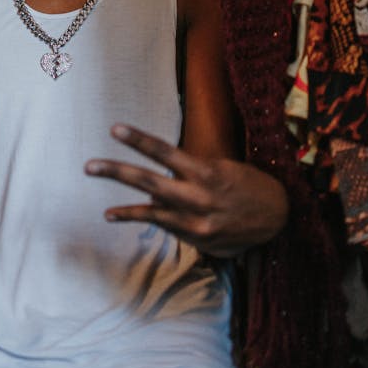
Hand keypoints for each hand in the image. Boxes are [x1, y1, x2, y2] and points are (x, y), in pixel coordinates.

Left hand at [85, 124, 287, 257]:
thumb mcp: (223, 169)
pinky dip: (134, 216)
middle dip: (118, 173)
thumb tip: (162, 178)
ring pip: (150, 208)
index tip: (116, 130)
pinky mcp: (195, 238)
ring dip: (120, 199)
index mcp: (206, 172)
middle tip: (89, 166)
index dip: (140, 141)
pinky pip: (159, 225)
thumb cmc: (246, 185)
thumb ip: (192, 173)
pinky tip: (112, 213)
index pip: (166, 153)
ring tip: (95, 180)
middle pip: (150, 183)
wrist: (278, 217)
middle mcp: (198, 197)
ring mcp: (195, 221)